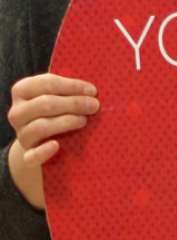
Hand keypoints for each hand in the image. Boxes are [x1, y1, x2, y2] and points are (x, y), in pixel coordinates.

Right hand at [7, 73, 99, 208]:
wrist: (42, 140)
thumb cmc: (57, 110)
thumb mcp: (60, 96)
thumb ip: (71, 90)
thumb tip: (93, 91)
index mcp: (23, 90)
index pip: (46, 83)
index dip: (72, 86)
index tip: (92, 91)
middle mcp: (17, 112)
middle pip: (44, 104)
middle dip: (73, 104)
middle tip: (95, 106)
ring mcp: (21, 135)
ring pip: (39, 127)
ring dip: (65, 122)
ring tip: (84, 121)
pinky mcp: (27, 156)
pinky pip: (32, 156)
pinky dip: (43, 151)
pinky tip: (56, 145)